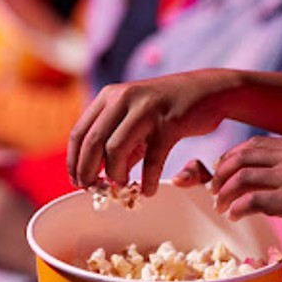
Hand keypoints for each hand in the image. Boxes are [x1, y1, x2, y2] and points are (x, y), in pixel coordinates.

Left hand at [68, 70, 238, 195]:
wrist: (208, 91)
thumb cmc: (168, 108)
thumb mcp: (135, 117)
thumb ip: (117, 140)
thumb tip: (100, 174)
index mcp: (110, 96)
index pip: (79, 133)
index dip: (74, 161)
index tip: (77, 181)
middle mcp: (123, 98)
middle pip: (92, 142)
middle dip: (88, 172)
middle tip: (93, 190)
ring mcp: (146, 109)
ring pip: (115, 150)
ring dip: (116, 175)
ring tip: (123, 186)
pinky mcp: (169, 122)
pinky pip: (152, 159)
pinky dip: (147, 180)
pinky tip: (148, 191)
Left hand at [206, 136, 281, 260]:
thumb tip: (262, 174)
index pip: (254, 144)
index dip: (231, 157)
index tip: (221, 172)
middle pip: (242, 157)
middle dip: (221, 174)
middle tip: (213, 191)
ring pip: (242, 178)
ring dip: (224, 194)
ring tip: (221, 207)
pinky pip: (252, 201)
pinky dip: (237, 209)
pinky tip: (235, 217)